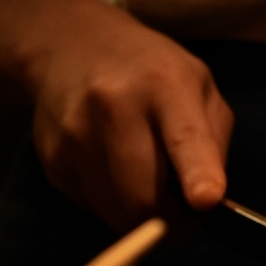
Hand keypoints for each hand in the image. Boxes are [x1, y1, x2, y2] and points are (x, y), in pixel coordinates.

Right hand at [21, 0, 232, 230]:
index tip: (206, 200)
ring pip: (117, 213)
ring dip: (140, 215)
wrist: (70, 46)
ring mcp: (76, 135)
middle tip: (182, 211)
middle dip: (171, 220)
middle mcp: (115, 106)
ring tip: (148, 184)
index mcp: (166, 84)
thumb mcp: (198, 86)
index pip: (184, 136)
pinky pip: (92, 208)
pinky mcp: (52, 161)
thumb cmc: (151, 72)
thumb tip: (209, 201)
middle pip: (144, 195)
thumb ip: (213, 141)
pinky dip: (112, 204)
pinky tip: (114, 171)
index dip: (197, 172)